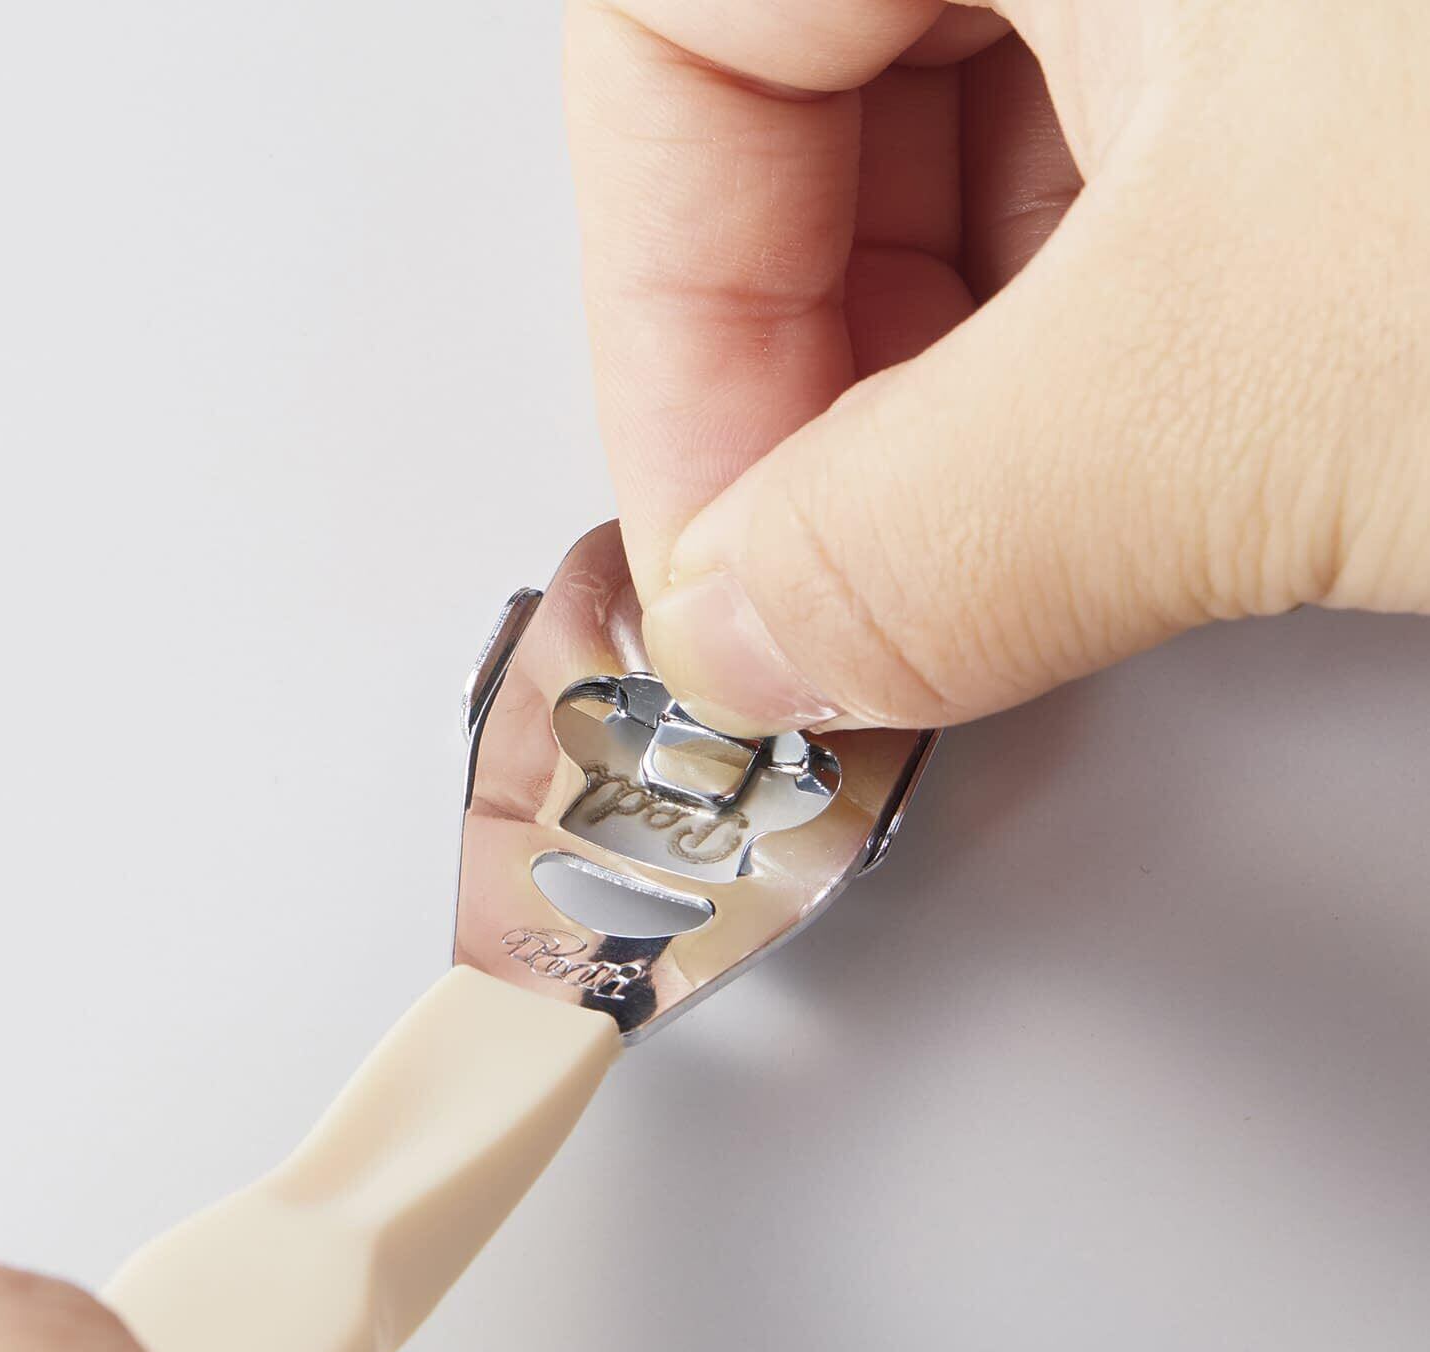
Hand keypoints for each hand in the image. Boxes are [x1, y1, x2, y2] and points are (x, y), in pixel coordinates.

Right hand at [565, 0, 1429, 735]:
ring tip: (1044, 545)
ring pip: (990, 158)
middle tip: (861, 581)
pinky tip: (1157, 470)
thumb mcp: (1263, 384)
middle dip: (816, 380)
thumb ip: (948, 530)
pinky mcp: (1345, 73)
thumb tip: (753, 635)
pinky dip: (1112, 358)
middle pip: (811, 104)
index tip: (726, 561)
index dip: (664, 331)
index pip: (672, 39)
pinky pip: (1145, 182)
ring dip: (973, 392)